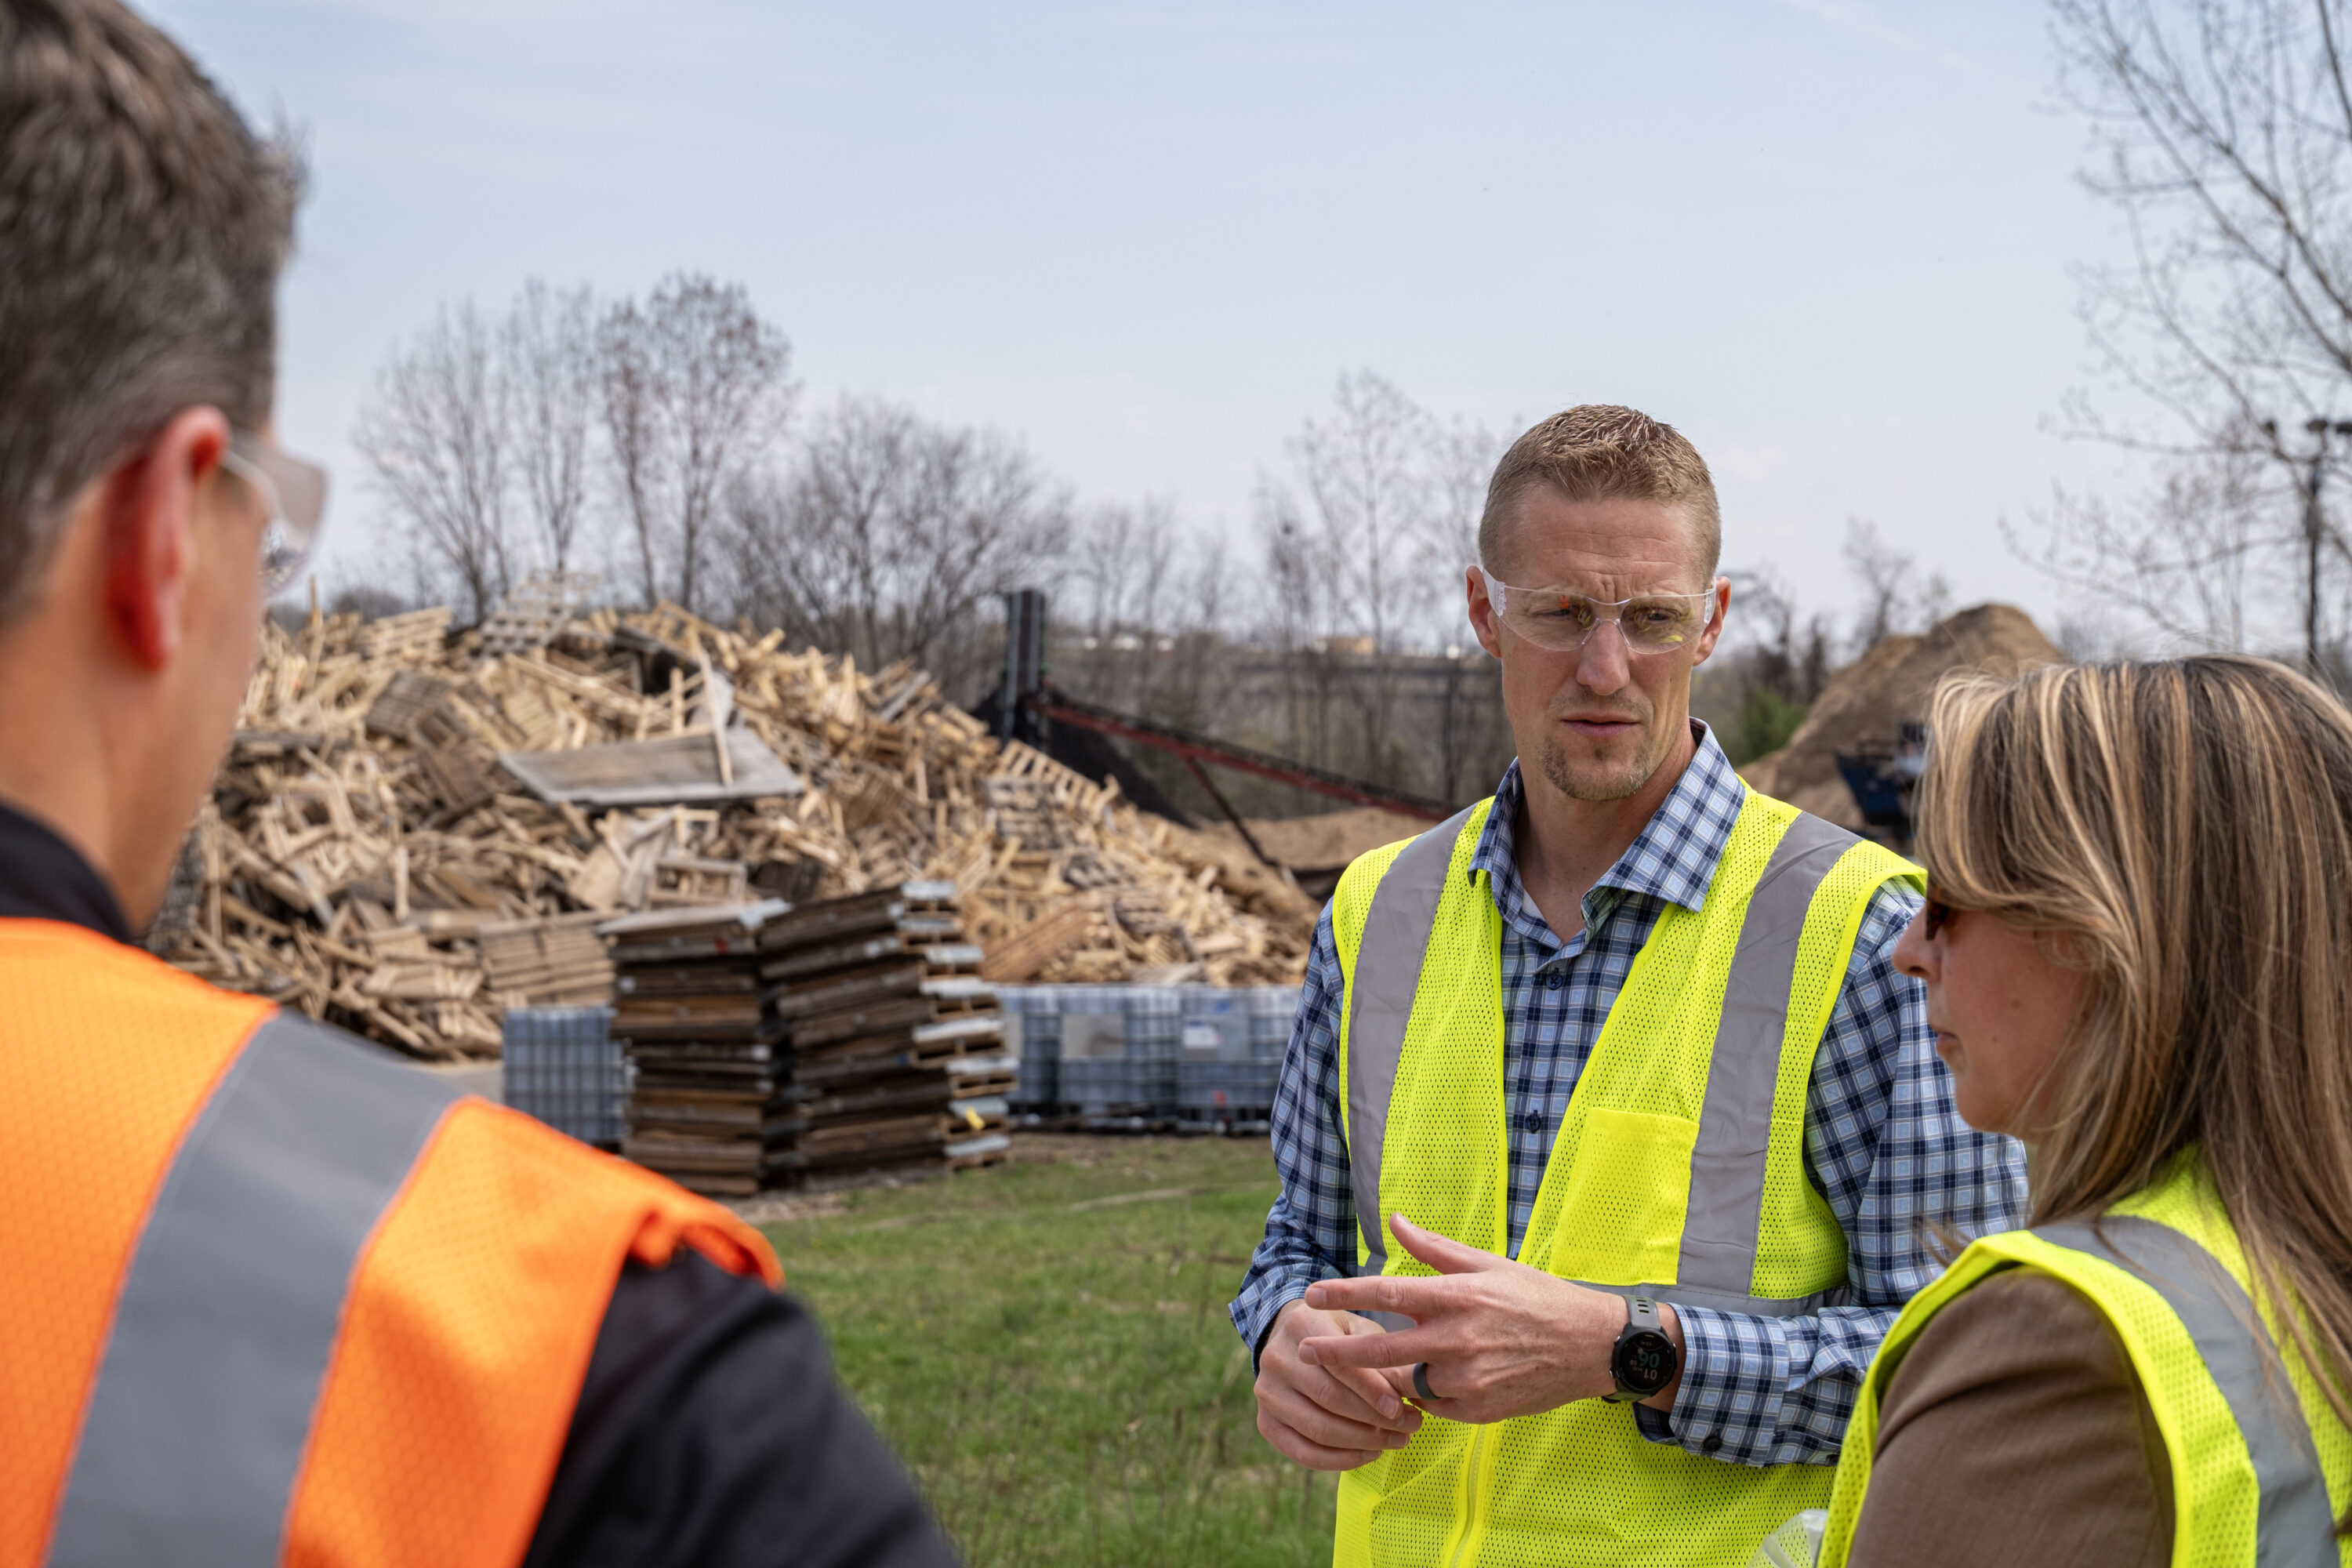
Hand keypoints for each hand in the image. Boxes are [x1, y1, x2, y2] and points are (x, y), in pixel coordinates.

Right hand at [1254, 1297, 1425, 1469]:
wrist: (1295, 1341)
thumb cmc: (1339, 1336)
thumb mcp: (1360, 1330)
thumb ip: (1380, 1357)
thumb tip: (1411, 1392)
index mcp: (1301, 1325)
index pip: (1339, 1364)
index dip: (1372, 1390)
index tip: (1401, 1407)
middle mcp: (1275, 1358)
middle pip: (1329, 1399)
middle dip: (1374, 1419)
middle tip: (1409, 1427)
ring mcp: (1266, 1392)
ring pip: (1317, 1429)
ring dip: (1362, 1442)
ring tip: (1396, 1441)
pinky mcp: (1265, 1422)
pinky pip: (1303, 1453)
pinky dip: (1340, 1461)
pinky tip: (1369, 1454)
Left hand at [1296, 1213, 1684, 1424]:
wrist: (1591, 1346)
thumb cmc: (1537, 1297)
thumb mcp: (1488, 1264)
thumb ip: (1435, 1248)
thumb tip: (1394, 1220)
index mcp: (1459, 1297)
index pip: (1389, 1295)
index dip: (1346, 1293)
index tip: (1312, 1292)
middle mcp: (1459, 1339)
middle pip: (1382, 1351)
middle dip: (1339, 1353)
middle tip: (1308, 1350)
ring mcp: (1469, 1380)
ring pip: (1410, 1381)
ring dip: (1403, 1371)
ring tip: (1424, 1357)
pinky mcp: (1479, 1411)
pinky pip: (1435, 1404)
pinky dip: (1432, 1392)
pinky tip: (1452, 1376)